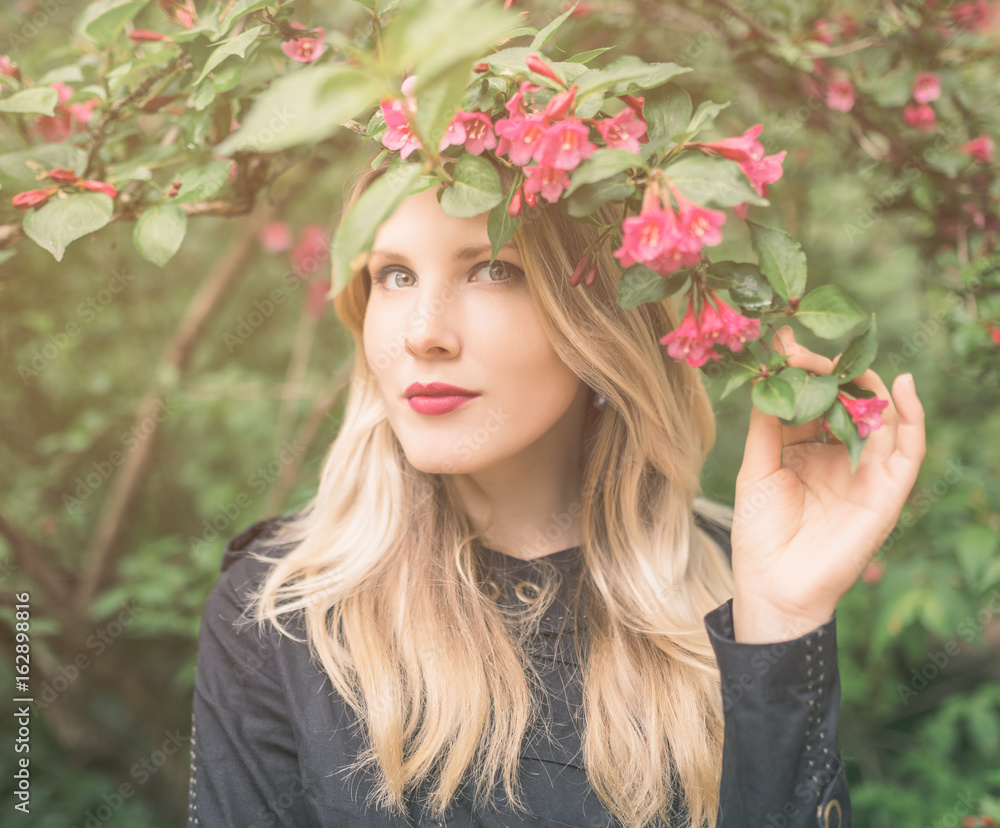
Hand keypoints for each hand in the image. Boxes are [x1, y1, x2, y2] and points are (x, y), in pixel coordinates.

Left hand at [730, 326, 926, 642]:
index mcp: (805, 449)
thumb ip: (767, 425)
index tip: (782, 343)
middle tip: (807, 352)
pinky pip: (908, 450)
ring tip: (846, 363)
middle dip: (832, 372)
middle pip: (848, 401)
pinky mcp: (888, 492)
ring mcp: (865, 472)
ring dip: (868, 386)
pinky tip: (903, 387)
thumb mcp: (757, 470)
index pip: (813, 399)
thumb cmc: (760, 533)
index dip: (802, 371)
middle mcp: (839, 455)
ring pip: (881, 417)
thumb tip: (771, 375)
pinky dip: (912, 417)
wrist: (773, 587)